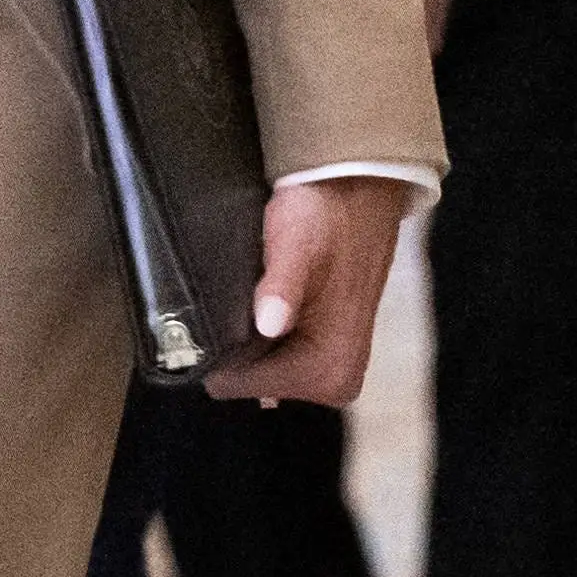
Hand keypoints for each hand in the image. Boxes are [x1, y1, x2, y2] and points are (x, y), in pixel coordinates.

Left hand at [202, 174, 406, 408]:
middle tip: (243, 297)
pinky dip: (262, 337)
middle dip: (237, 345)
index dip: (219, 348)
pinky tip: (264, 304)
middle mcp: (337, 382)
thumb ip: (281, 286)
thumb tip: (269, 324)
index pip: (238, 384)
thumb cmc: (324, 217)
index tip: (218, 311)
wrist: (358, 191)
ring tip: (254, 296)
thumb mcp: (295, 244)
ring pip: (259, 370)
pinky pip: (276, 360)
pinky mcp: (331, 354)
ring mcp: (335, 370)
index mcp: (330, 369)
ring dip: (249, 338)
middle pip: (250, 382)